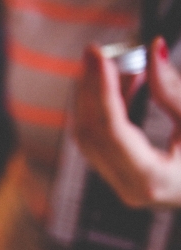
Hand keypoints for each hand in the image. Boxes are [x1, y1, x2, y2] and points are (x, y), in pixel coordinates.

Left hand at [74, 36, 180, 207]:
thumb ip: (174, 90)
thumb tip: (154, 50)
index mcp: (152, 178)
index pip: (112, 130)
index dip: (102, 90)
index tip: (100, 57)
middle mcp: (129, 187)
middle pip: (92, 132)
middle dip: (90, 89)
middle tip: (93, 53)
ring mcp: (121, 186)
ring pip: (89, 137)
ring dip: (93, 98)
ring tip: (109, 63)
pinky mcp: (121, 178)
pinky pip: (100, 141)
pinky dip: (104, 111)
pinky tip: (122, 83)